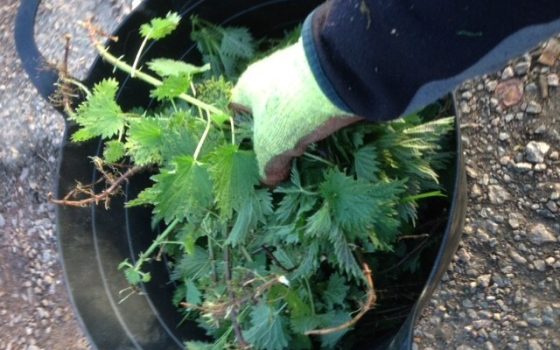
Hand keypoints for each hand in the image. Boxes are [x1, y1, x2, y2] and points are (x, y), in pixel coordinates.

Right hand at [231, 39, 362, 185]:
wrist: (335, 76)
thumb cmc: (288, 110)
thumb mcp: (272, 145)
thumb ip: (268, 164)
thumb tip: (270, 179)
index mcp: (248, 85)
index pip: (237, 107)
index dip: (243, 129)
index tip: (255, 149)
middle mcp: (270, 72)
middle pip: (269, 106)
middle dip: (277, 129)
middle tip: (285, 153)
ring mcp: (300, 69)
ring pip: (295, 102)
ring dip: (302, 122)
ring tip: (310, 146)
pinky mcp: (327, 71)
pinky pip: (320, 98)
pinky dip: (323, 113)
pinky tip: (329, 130)